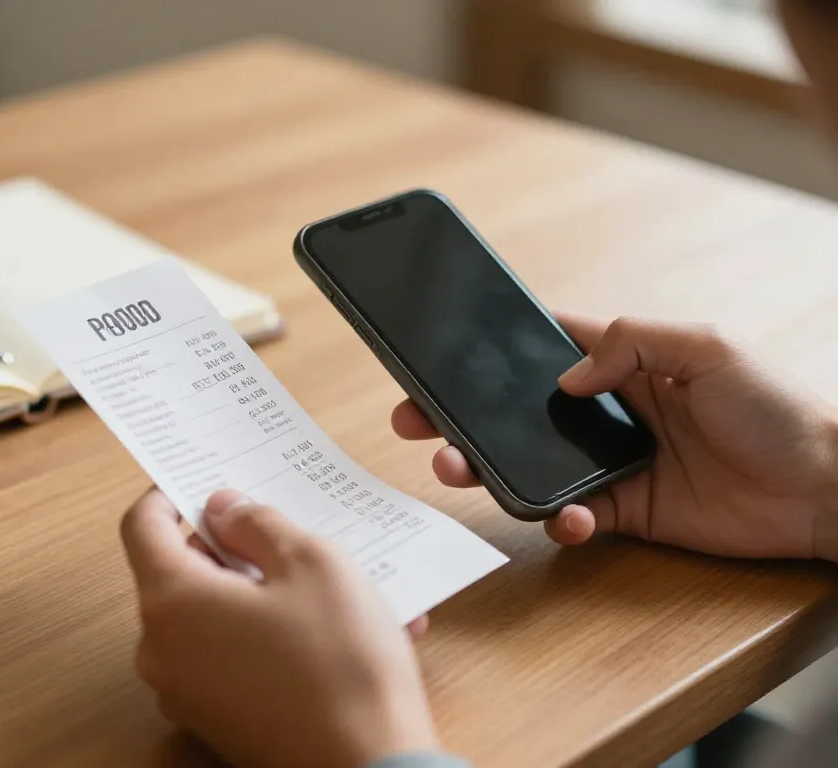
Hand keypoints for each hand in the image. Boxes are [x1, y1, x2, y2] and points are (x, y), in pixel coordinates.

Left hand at [120, 488, 437, 767]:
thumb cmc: (341, 662)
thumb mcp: (310, 563)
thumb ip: (257, 523)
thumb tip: (223, 509)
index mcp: (173, 602)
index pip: (142, 526)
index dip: (169, 494)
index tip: (201, 481)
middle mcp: (164, 651)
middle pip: (181, 572)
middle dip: (231, 546)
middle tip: (284, 529)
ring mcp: (188, 693)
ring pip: (214, 615)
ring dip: (261, 590)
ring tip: (330, 584)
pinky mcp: (219, 720)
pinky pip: (233, 656)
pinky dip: (270, 633)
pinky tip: (332, 630)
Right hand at [393, 315, 837, 560]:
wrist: (825, 489)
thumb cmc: (777, 408)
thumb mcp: (709, 347)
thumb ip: (634, 342)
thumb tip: (567, 377)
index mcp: (622, 362)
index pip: (542, 346)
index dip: (489, 348)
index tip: (438, 354)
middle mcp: (606, 411)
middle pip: (515, 410)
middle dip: (461, 414)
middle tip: (417, 421)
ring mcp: (611, 462)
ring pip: (529, 464)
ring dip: (487, 468)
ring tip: (457, 468)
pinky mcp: (624, 510)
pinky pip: (571, 515)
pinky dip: (558, 519)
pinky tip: (566, 517)